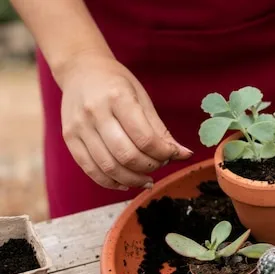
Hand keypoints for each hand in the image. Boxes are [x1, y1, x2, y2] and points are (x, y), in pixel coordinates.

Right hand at [57, 54, 192, 189]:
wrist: (80, 70)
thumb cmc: (117, 85)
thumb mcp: (142, 99)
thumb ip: (161, 130)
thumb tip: (184, 154)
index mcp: (118, 98)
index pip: (145, 138)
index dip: (164, 153)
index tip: (173, 155)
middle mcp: (95, 112)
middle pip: (127, 155)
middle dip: (150, 167)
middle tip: (160, 165)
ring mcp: (79, 127)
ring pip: (109, 167)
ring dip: (133, 179)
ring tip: (146, 179)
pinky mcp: (69, 139)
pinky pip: (91, 170)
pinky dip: (111, 182)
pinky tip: (126, 182)